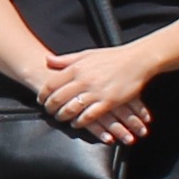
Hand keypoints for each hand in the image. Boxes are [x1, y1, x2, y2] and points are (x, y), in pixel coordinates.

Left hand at [38, 43, 159, 142]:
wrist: (137, 60)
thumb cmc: (112, 57)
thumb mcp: (86, 54)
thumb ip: (66, 60)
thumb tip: (47, 60)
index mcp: (77, 68)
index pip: (52, 84)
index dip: (43, 95)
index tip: (41, 100)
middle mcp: (84, 80)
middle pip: (58, 98)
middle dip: (50, 108)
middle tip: (48, 112)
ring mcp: (96, 92)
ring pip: (71, 109)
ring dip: (63, 116)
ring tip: (60, 118)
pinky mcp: (108, 102)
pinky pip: (89, 116)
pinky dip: (80, 122)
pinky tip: (76, 124)